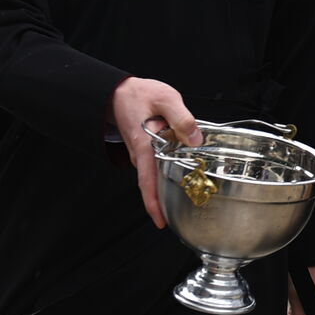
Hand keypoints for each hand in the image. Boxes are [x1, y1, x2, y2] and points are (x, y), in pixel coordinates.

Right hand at [109, 76, 200, 228]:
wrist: (119, 92)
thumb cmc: (140, 95)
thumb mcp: (165, 99)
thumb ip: (182, 118)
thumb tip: (195, 139)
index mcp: (144, 146)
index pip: (147, 181)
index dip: (153, 203)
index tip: (160, 221)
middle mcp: (140, 155)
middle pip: (151, 184)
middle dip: (162, 202)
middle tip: (181, 215)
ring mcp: (142, 154)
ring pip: (155, 175)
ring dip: (166, 188)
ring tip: (185, 198)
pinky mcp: (146, 150)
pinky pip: (156, 165)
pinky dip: (167, 172)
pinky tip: (182, 172)